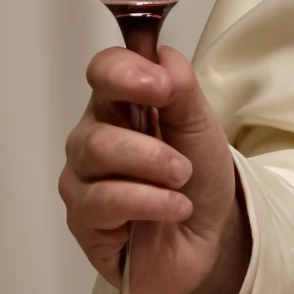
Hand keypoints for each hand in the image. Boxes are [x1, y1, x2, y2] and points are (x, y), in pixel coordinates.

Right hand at [59, 46, 250, 293]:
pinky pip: (102, 201)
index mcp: (121, 105)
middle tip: (184, 162)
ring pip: (95, 155)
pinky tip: (175, 208)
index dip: (125, 72)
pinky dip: (149, 202)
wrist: (210, 236)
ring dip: (151, 169)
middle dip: (149, 143)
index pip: (103, 70)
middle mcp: (94, 138)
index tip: (161, 87)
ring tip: (181, 183)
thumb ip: (181, 87)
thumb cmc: (200, 177)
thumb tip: (160, 57)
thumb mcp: (200, 124)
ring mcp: (82, 180)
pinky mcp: (83, 220)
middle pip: (95, 123)